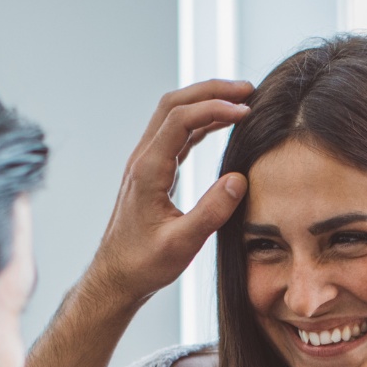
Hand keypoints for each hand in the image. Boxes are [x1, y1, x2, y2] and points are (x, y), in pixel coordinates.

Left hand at [83, 80, 253, 310]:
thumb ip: (211, 212)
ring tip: (242, 100)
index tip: (246, 111)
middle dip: (211, 90)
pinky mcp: (154, 172)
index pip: (180, 119)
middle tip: (249, 90)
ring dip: (207, 102)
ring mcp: (146, 163)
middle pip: (174, 104)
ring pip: (174, 115)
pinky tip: (224, 124)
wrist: (117, 277)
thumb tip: (238, 179)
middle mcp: (143, 159)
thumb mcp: (181, 245)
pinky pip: (178, 135)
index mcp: (147, 170)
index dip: (215, 108)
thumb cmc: (144, 264)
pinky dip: (202, 122)